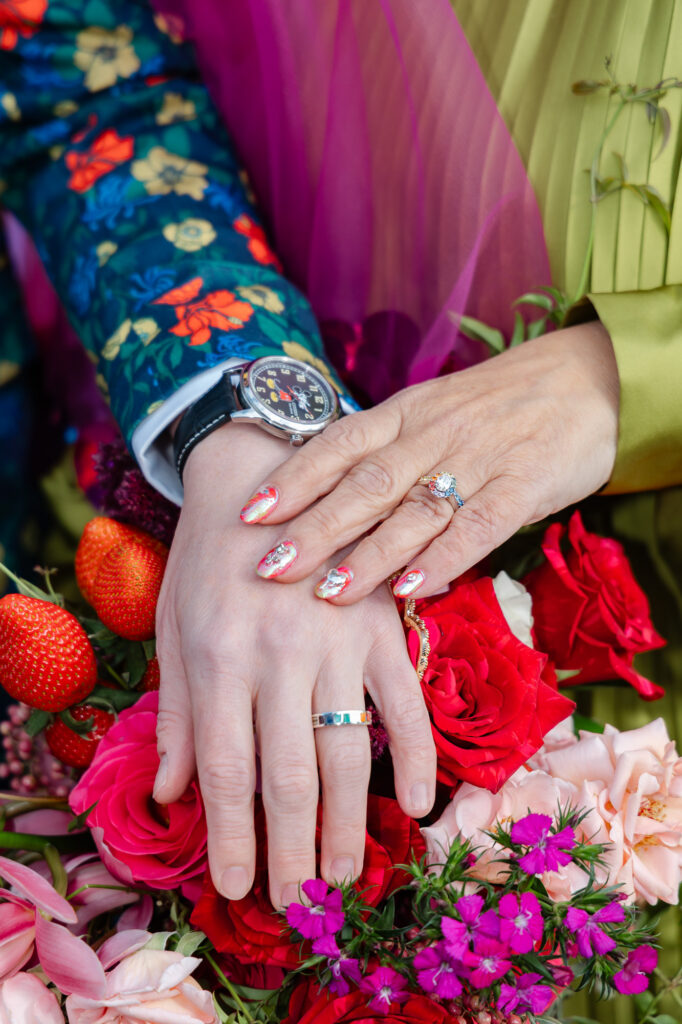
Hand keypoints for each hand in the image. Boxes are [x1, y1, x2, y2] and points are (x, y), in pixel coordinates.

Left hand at [152, 424, 434, 906]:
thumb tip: (174, 794)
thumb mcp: (175, 626)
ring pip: (349, 751)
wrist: (263, 468)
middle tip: (297, 901)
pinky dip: (419, 755)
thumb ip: (179, 711)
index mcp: (218, 655)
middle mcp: (278, 654)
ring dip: (350, 824)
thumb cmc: (207, 555)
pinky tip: (419, 802)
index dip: (231, 839)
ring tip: (345, 876)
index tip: (235, 888)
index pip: (228, 772)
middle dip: (291, 850)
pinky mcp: (383, 625)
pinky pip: (408, 702)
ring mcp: (337, 639)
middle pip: (289, 777)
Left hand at [239, 324, 619, 601]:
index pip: (338, 444)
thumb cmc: (496, 407)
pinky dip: (444, 556)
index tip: (250, 514)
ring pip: (414, 508)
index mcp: (406, 413)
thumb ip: (389, 454)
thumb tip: (330, 507)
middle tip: (270, 568)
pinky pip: (479, 523)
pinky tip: (411, 587)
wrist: (585, 377)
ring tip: (328, 592)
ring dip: (368, 553)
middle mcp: (433, 433)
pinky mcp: (524, 482)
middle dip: (313, 527)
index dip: (293, 479)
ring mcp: (479, 457)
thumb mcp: (434, 413)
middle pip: (365, 483)